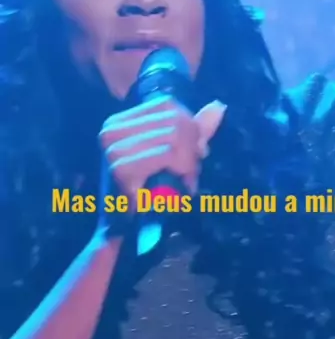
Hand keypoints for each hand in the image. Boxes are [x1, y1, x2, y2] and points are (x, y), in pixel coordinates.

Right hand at [96, 96, 225, 233]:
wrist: (126, 233)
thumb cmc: (150, 193)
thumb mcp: (175, 154)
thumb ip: (194, 130)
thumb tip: (219, 106)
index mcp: (118, 121)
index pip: (168, 105)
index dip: (189, 129)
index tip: (189, 156)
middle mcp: (110, 130)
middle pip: (175, 120)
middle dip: (191, 148)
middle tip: (187, 173)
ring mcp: (113, 148)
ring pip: (175, 137)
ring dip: (188, 163)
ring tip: (181, 182)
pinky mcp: (121, 168)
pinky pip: (169, 155)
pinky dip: (181, 171)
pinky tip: (175, 189)